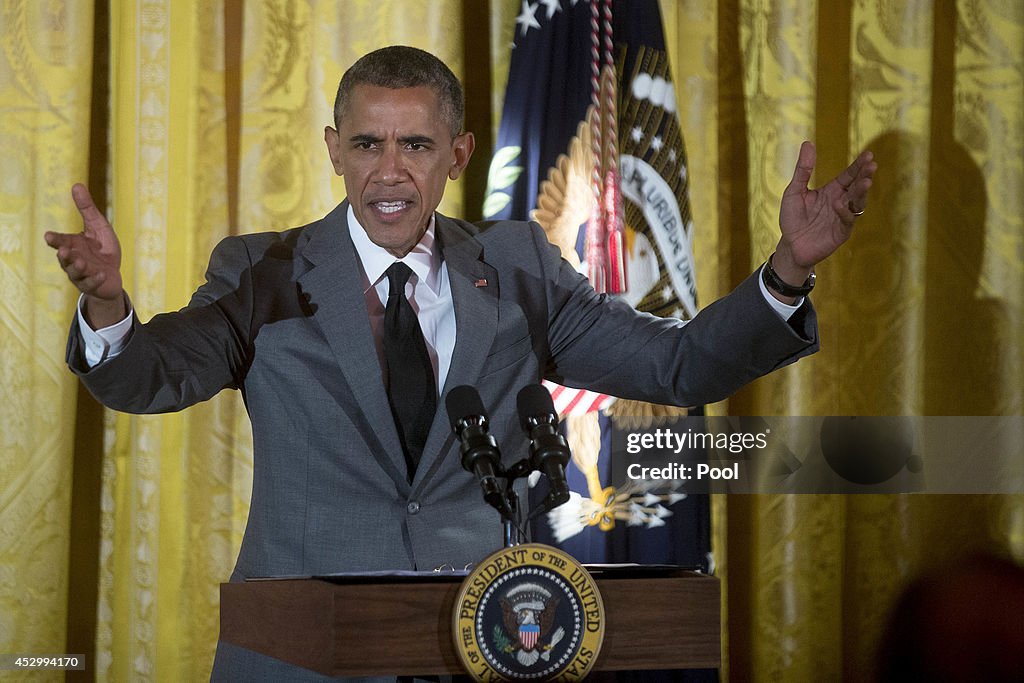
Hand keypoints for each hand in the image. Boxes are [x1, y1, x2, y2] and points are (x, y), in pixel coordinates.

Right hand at [44, 184, 125, 326]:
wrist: (113, 276)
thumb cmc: (103, 249)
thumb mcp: (98, 226)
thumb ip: (87, 209)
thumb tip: (76, 184)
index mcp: (72, 244)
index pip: (60, 241)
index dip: (55, 239)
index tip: (48, 236)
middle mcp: (73, 260)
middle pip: (65, 258)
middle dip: (64, 255)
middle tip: (63, 251)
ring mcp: (81, 274)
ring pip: (75, 272)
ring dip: (78, 267)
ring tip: (82, 262)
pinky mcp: (92, 285)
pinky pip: (91, 283)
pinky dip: (96, 279)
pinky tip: (103, 273)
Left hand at [773, 142, 875, 286]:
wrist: (790, 245)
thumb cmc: (792, 218)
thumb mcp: (795, 191)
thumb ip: (803, 169)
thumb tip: (807, 142)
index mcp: (832, 190)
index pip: (849, 175)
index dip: (858, 166)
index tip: (868, 155)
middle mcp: (841, 201)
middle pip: (857, 186)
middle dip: (865, 175)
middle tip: (872, 165)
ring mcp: (843, 217)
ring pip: (857, 202)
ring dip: (861, 192)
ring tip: (866, 181)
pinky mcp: (841, 232)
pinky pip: (847, 221)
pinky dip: (845, 212)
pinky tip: (840, 204)